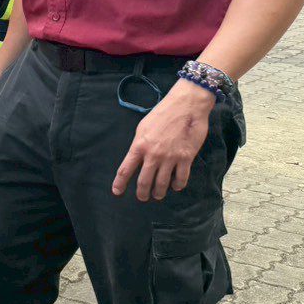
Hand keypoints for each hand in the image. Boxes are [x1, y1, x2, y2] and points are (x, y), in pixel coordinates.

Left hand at [112, 80, 214, 200]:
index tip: (117, 192)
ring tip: (158, 195)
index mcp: (139, 146)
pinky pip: (181, 178)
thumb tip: (137, 158)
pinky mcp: (186, 158)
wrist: (186, 105)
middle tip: (143, 198)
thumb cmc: (162, 114)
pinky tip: (176, 186)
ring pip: (162, 183)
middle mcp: (153, 155)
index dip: (120, 183)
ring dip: (159, 192)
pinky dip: (178, 185)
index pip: (125, 169)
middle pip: (144, 181)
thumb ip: (139, 145)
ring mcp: (170, 157)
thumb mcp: (143, 128)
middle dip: (142, 193)